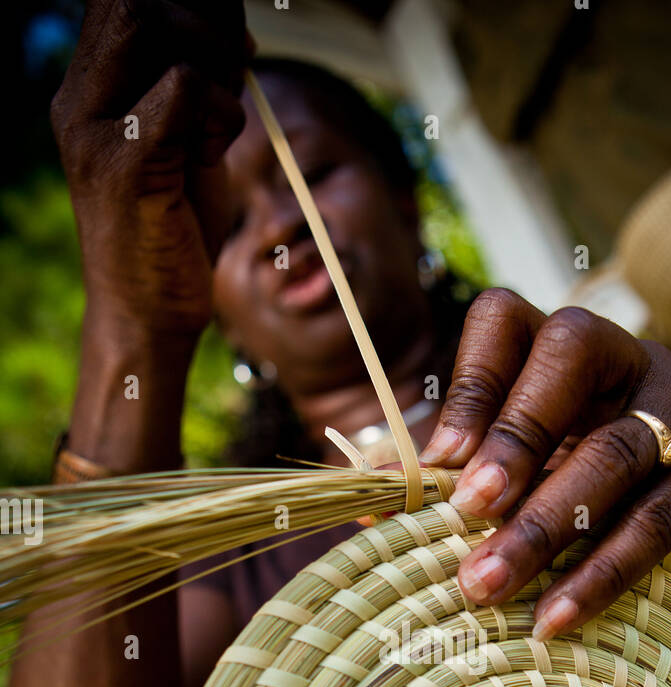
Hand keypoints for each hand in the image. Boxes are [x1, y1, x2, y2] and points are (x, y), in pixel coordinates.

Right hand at [51, 0, 249, 340]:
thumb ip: (198, 85)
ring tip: (217, 125)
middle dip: (203, 25)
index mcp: (89, 88)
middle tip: (233, 79)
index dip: (187, 7)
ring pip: (151, 28)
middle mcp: (79, 100)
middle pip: (135, 0)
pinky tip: (212, 154)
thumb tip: (235, 31)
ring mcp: (93, 132)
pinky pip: (181, 89)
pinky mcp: (122, 168)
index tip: (230, 46)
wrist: (147, 315)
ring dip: (210, 64)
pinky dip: (217, 112)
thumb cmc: (171, 230)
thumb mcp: (183, 141)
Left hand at [419, 290, 670, 640]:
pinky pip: (661, 520)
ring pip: (615, 450)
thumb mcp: (528, 482)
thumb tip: (362, 500)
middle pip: (569, 362)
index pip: (511, 320)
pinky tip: (556, 616)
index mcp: (571, 351)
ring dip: (544, 524)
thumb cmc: (596, 510)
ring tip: (485, 585)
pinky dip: (600, 572)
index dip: (471, 381)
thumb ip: (451, 482)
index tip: (438, 462)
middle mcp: (635, 361)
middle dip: (512, 438)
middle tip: (464, 513)